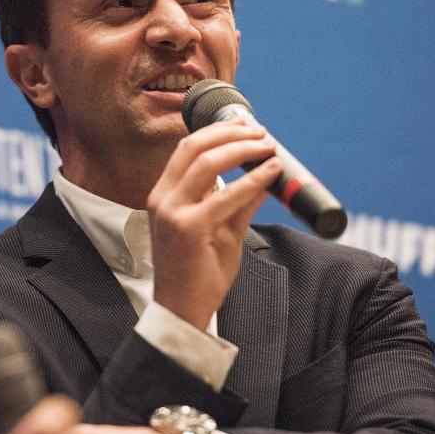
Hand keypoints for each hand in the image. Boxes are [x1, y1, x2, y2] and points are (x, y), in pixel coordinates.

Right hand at [147, 119, 280, 329]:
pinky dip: (252, 179)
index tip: (244, 125)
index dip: (217, 131)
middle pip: (195, 147)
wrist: (182, 309)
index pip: (187, 149)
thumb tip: (264, 176)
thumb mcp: (220, 229)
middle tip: (260, 132)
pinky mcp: (189, 228)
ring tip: (268, 146)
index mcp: (164, 195)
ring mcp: (173, 212)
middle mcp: (163, 199)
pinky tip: (271, 172)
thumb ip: (239, 202)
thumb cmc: (198, 272)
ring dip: (243, 149)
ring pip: (208, 163)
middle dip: (231, 133)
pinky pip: (226, 195)